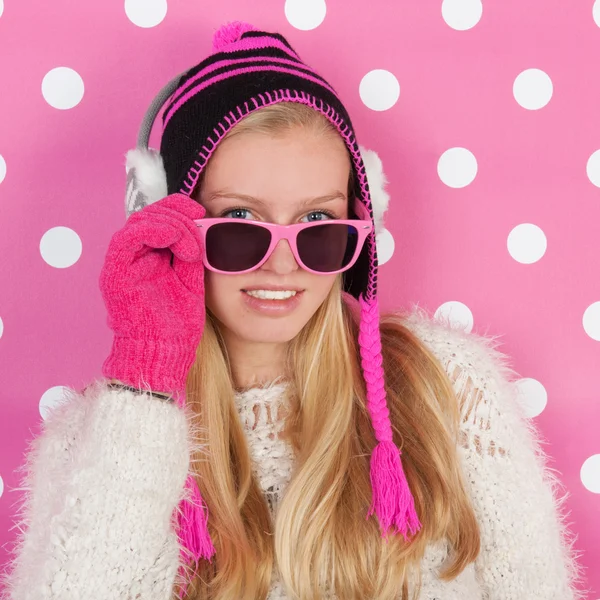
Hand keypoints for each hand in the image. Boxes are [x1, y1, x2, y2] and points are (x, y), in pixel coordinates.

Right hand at [99, 193, 206, 404]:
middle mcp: (134, 258)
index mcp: (150, 258)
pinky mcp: (115, 273)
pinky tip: (175, 240)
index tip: (201, 211)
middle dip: (176, 212)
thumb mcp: (191, 278)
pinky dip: (152, 231)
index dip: (178, 208)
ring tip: (190, 246)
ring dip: (170, 224)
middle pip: (148, 216)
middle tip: (199, 221)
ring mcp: (123, 264)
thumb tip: (200, 223)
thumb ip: (190, 252)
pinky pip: (127, 238)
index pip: (158, 219)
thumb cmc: (178, 322)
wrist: (165, 352)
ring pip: (139, 223)